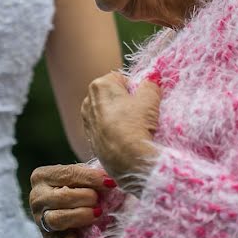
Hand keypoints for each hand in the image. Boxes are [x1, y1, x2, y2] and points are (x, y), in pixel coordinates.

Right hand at [29, 164, 111, 237]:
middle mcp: (37, 197)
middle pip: (61, 197)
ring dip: (80, 216)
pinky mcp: (48, 237)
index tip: (110, 183)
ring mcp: (40, 219)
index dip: (91, 178)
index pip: (68, 175)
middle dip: (85, 198)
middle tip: (99, 200)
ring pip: (56, 219)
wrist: (65, 205)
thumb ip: (89, 175)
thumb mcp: (78, 176)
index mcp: (42, 176)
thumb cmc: (75, 186)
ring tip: (97, 213)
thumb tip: (108, 178)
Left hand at [81, 72, 161, 193]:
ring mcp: (87, 120)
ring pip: (109, 112)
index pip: (121, 79)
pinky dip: (114, 130)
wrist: (127, 159)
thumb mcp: (149, 99)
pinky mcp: (90, 138)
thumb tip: (151, 79)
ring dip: (120, 117)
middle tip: (141, 114)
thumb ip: (150, 84)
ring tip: (134, 128)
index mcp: (99, 85)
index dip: (135, 89)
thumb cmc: (136, 124)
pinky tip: (125, 138)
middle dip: (126, 102)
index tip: (143, 101)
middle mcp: (88, 100)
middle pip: (113, 95)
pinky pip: (106, 128)